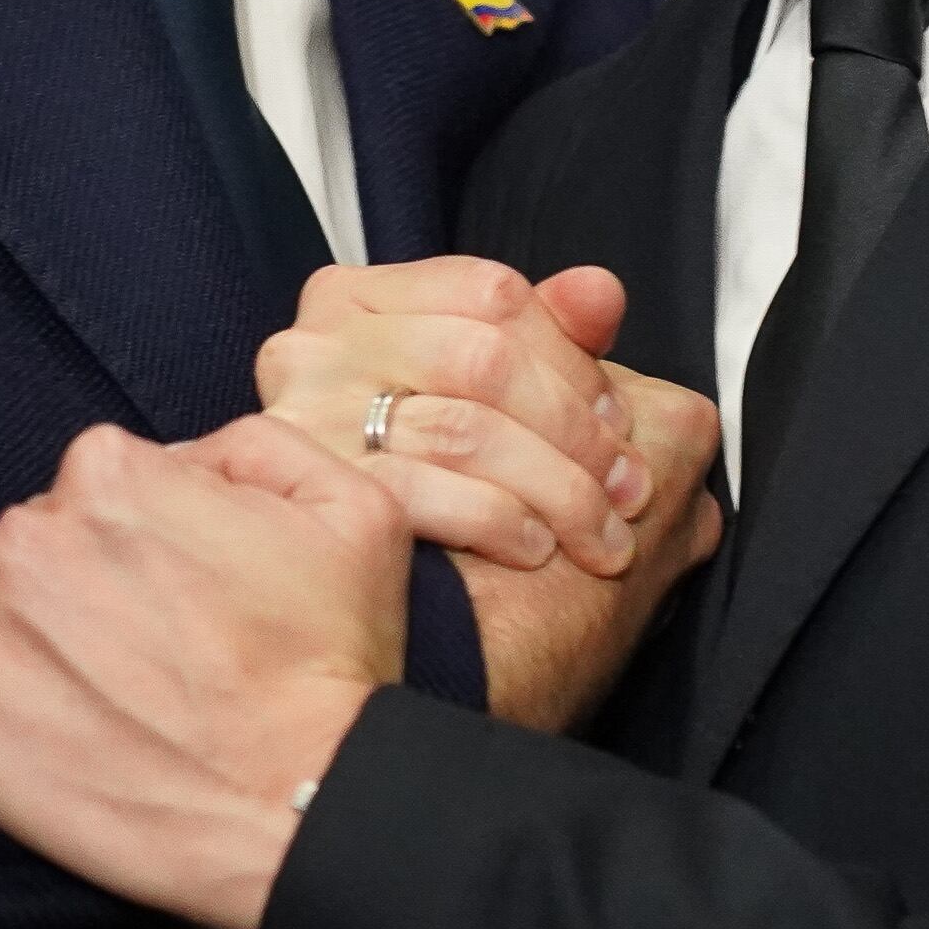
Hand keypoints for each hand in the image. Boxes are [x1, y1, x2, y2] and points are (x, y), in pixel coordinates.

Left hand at [0, 419, 401, 928]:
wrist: (295, 809)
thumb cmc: (328, 671)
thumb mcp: (353, 511)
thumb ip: (255, 447)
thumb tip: (186, 456)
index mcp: (117, 470)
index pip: (99, 480)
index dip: (141, 535)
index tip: (176, 593)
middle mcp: (33, 530)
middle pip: (32, 529)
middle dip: (75, 575)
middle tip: (139, 649)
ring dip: (5, 613)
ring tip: (75, 681)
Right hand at [259, 261, 719, 728]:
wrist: (372, 636)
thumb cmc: (438, 505)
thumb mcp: (489, 407)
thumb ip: (544, 339)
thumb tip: (599, 292)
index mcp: (355, 302)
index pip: (491, 293)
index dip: (574, 360)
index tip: (621, 423)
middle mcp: (310, 347)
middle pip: (483, 357)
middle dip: (575, 431)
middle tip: (628, 490)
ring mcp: (299, 417)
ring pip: (463, 426)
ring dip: (557, 490)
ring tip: (598, 536)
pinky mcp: (308, 490)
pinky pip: (422, 489)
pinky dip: (496, 520)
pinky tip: (534, 550)